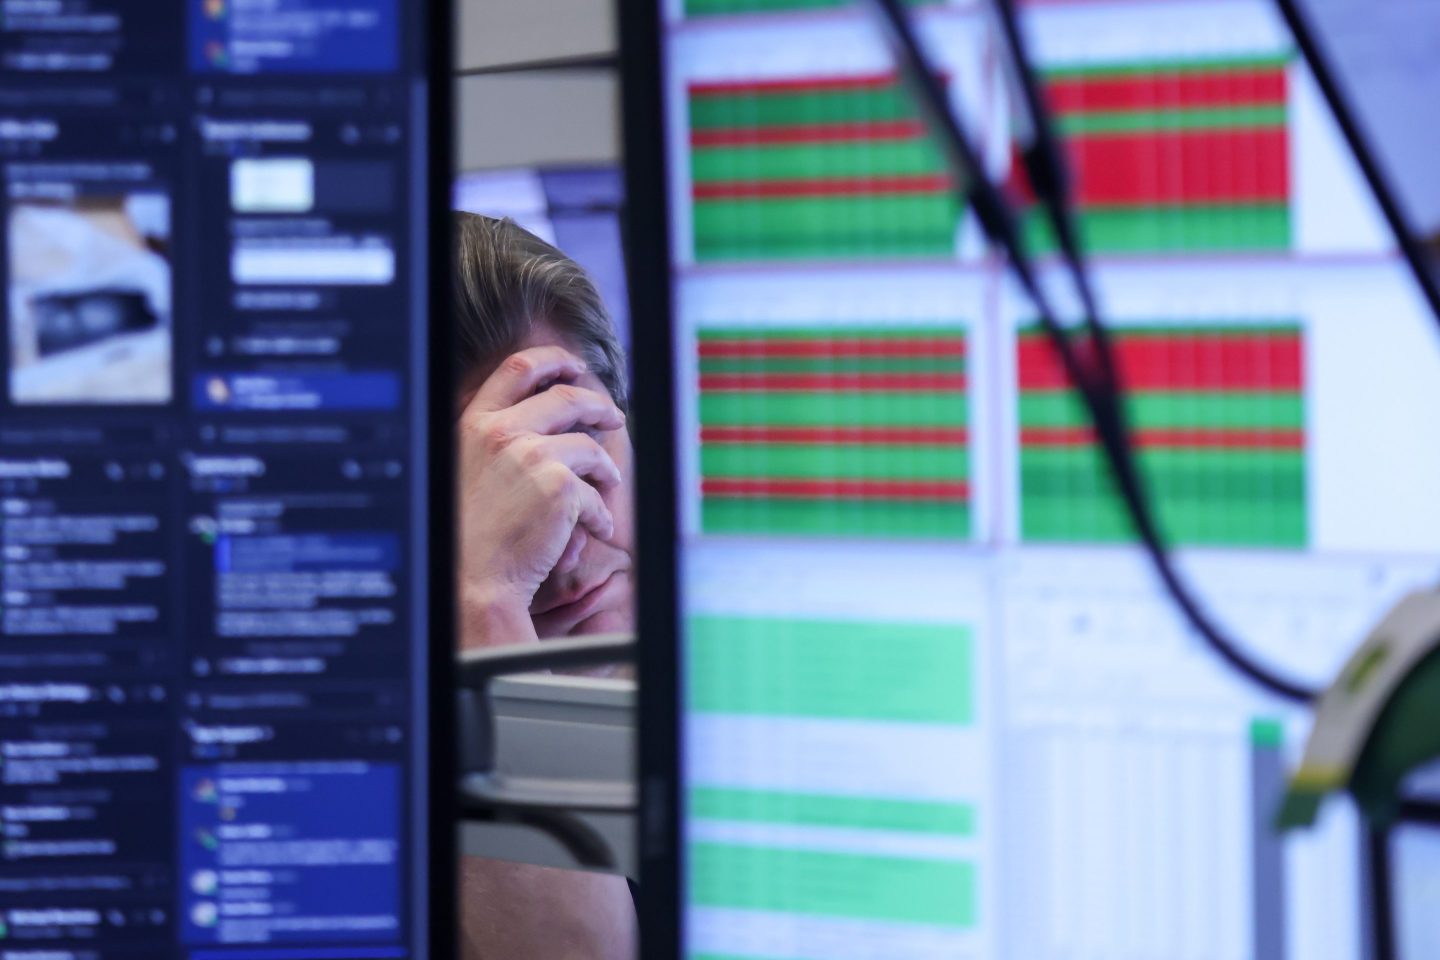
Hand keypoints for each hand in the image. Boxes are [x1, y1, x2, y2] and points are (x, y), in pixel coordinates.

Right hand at [456, 346, 624, 648]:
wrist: (470, 578)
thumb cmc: (465, 536)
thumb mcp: (464, 469)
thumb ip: (493, 441)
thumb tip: (536, 425)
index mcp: (474, 423)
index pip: (518, 368)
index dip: (553, 361)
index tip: (574, 367)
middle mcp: (502, 432)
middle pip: (566, 397)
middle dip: (598, 404)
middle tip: (614, 416)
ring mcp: (532, 456)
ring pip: (588, 446)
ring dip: (606, 466)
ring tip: (609, 482)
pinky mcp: (560, 487)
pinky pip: (595, 493)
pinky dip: (600, 513)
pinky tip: (595, 528)